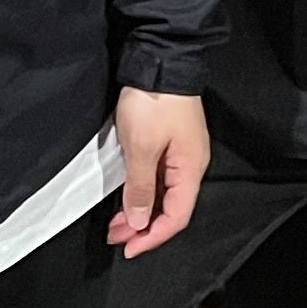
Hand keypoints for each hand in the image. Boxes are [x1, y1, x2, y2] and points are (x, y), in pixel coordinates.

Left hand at [110, 89, 207, 251]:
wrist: (160, 59)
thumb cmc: (154, 102)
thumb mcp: (141, 149)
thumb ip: (141, 188)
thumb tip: (141, 221)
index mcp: (190, 169)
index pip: (177, 216)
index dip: (153, 237)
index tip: (129, 248)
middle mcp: (190, 164)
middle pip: (171, 208)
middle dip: (143, 227)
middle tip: (115, 236)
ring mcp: (180, 152)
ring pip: (163, 193)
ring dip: (140, 210)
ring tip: (116, 222)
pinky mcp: (169, 141)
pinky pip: (158, 177)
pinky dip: (142, 191)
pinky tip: (126, 196)